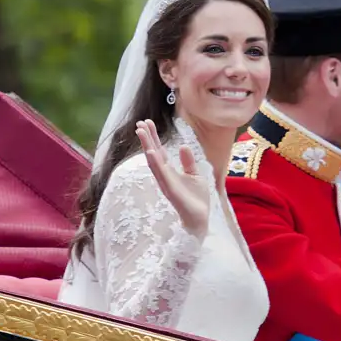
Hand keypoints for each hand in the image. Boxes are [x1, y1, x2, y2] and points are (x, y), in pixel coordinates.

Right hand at [136, 119, 209, 237]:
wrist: (200, 217)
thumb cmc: (196, 198)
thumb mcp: (194, 174)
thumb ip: (188, 161)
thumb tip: (183, 145)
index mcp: (170, 170)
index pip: (159, 150)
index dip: (153, 137)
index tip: (147, 122)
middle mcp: (164, 175)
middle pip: (153, 153)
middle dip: (147, 138)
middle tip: (140, 122)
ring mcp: (166, 182)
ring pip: (154, 162)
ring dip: (147, 146)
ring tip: (141, 132)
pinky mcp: (170, 190)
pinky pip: (161, 174)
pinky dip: (155, 163)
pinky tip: (151, 152)